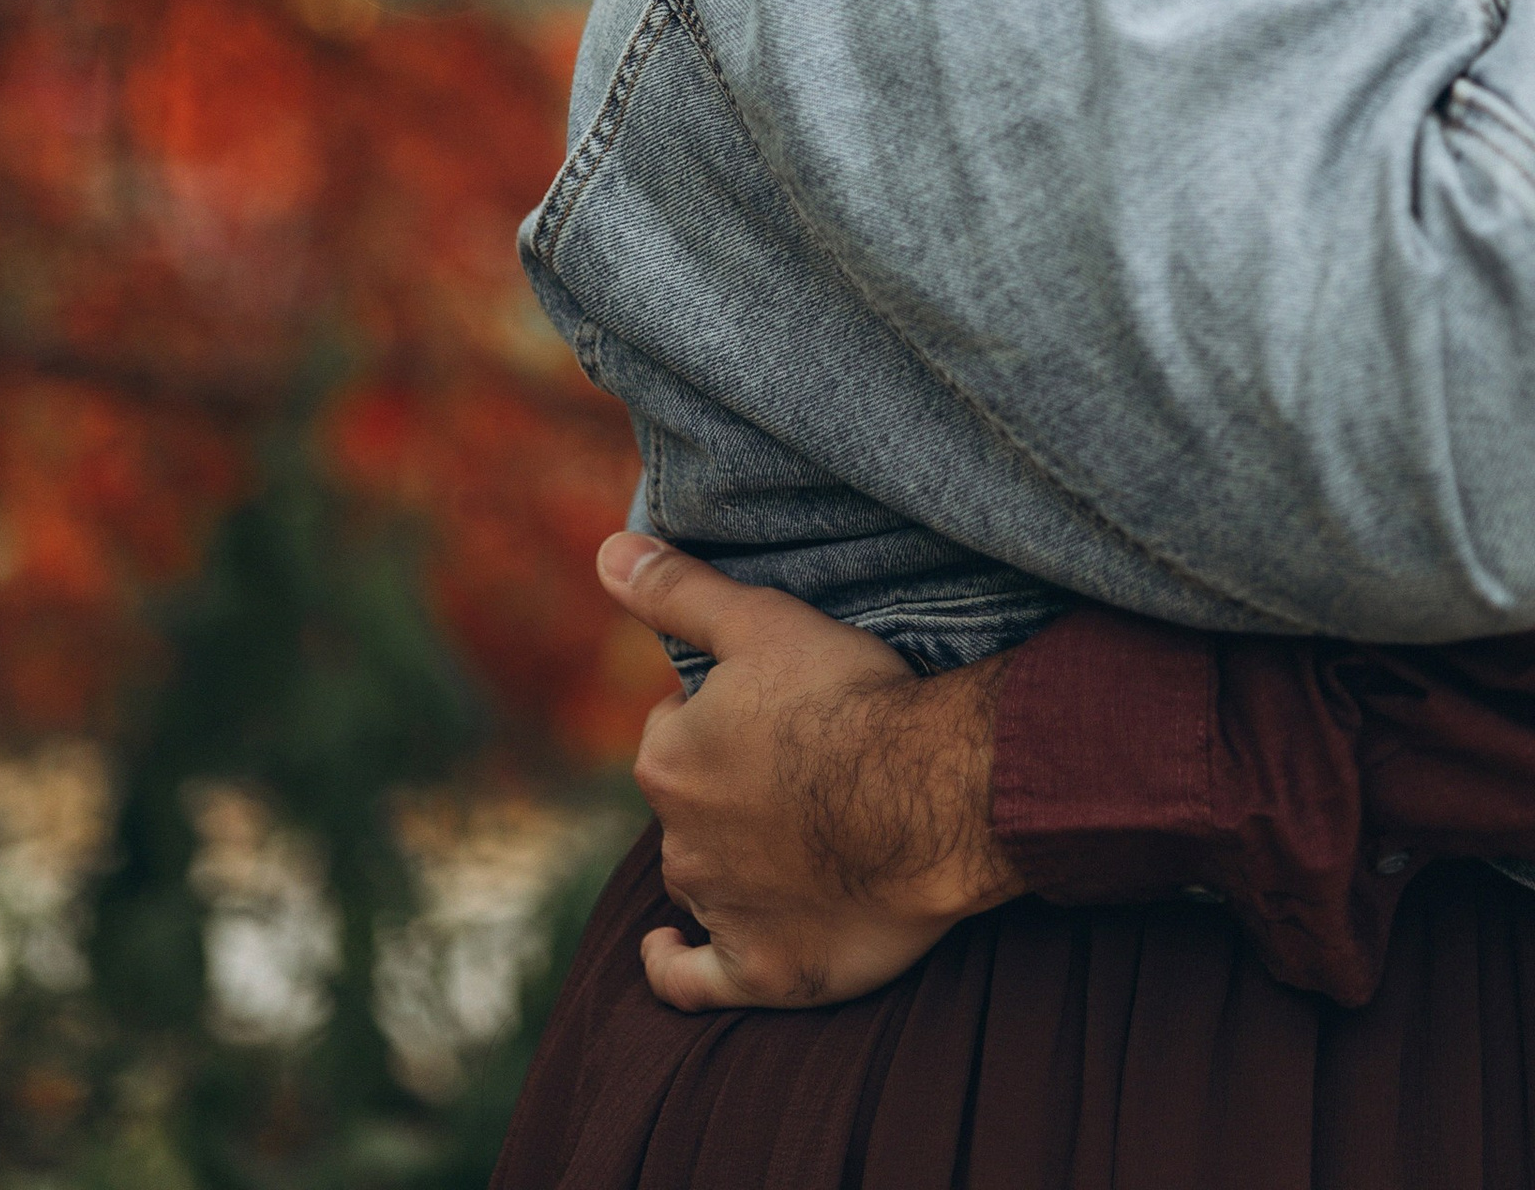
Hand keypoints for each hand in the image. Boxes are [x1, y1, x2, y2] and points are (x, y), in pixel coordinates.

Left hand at [598, 531, 1020, 1010]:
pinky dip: (673, 967)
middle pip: (689, 806)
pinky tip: (663, 953)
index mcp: (668, 760)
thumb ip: (679, 590)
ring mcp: (721, 912)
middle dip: (724, 787)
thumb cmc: (851, 700)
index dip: (718, 714)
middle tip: (792, 764)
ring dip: (724, 858)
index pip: (672, 730)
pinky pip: (695, 982)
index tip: (769, 704)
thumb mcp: (762, 619)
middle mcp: (679, 842)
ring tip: (779, 835)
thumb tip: (605, 552)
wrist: (928, 796)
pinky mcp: (765, 971)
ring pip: (702, 878)